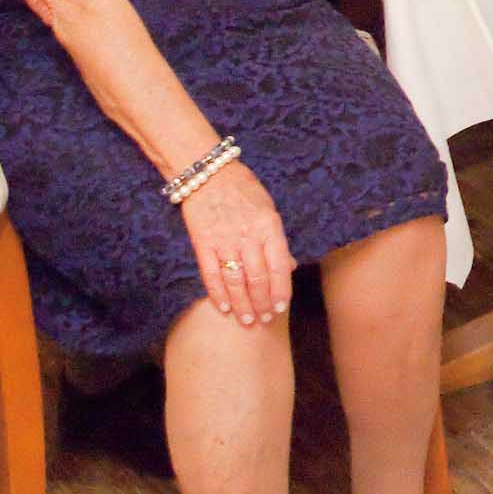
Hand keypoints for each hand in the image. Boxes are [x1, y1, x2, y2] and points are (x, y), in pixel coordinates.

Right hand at [180, 156, 293, 326]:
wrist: (208, 173)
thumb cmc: (243, 190)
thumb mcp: (269, 209)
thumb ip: (277, 240)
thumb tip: (289, 267)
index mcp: (269, 226)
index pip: (279, 266)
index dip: (281, 290)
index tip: (282, 307)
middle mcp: (247, 236)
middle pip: (257, 279)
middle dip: (262, 303)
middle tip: (264, 320)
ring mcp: (223, 240)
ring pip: (235, 281)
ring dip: (242, 304)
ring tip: (247, 320)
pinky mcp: (203, 243)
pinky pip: (211, 274)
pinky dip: (217, 294)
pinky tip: (223, 308)